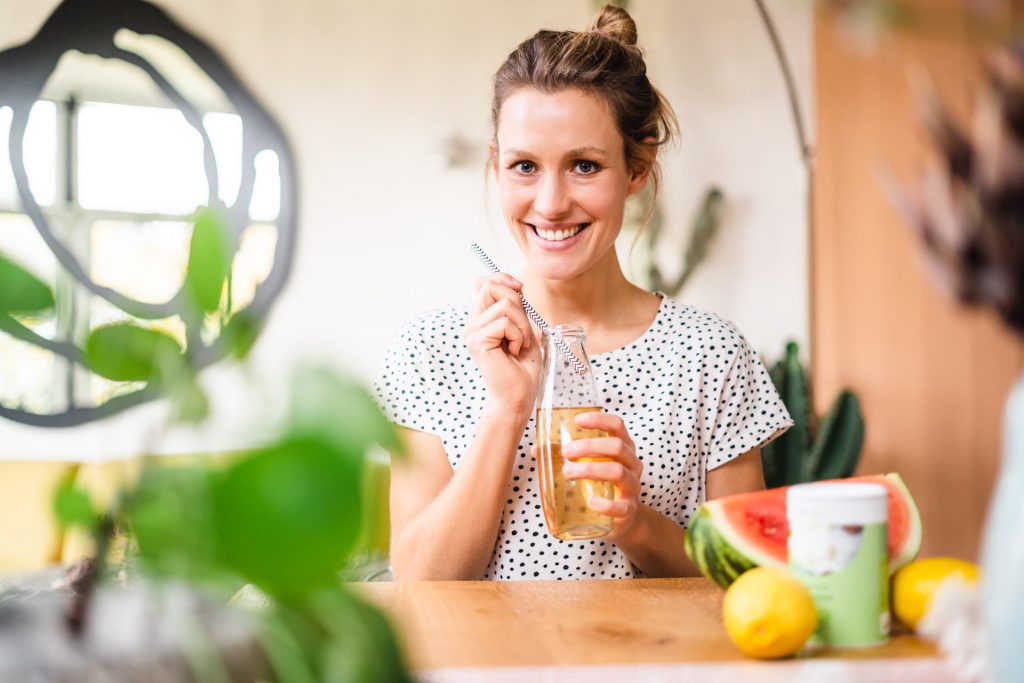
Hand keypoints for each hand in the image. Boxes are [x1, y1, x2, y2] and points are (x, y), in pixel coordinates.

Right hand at [464, 273, 541, 423]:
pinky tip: (515, 351)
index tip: (520, 289)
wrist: (519, 394)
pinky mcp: (478, 342)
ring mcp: (473, 332)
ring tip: (521, 343)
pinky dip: (519, 335)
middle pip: (490, 286)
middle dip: (518, 303)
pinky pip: (505, 323)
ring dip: (523, 324)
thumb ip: (516, 308)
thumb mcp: (523, 328)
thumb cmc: (523, 366)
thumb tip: (516, 285)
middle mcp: (473, 323)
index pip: (482, 283)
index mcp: (482, 318)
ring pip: (504, 304)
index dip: (501, 278)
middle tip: (524, 329)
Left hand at [556, 411, 643, 541]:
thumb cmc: (602, 484)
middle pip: (617, 446)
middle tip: (566, 452)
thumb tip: (537, 449)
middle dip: (590, 446)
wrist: (621, 517)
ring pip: (618, 472)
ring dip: (591, 469)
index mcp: (623, 447)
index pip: (617, 425)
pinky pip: (621, 506)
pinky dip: (605, 504)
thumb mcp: (589, 465)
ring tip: (568, 472)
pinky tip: (590, 501)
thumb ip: (567, 456)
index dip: (600, 420)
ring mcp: (633, 486)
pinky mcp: (629, 509)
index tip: (578, 420)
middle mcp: (632, 463)